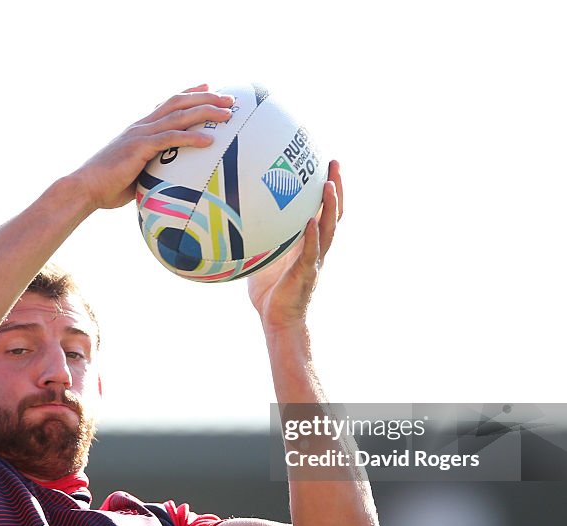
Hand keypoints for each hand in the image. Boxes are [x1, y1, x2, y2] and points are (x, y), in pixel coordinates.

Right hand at [71, 84, 235, 209]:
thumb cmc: (107, 186)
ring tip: (228, 114)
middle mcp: (141, 126)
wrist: (84, 188)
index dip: (189, 93)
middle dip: (206, 98)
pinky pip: (171, 140)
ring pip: (178, 116)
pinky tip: (210, 141)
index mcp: (139, 129)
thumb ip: (151, 169)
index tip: (209, 87)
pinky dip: (191, 138)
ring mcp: (140, 134)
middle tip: (229, 98)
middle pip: (178, 103)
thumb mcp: (134, 173)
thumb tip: (168, 181)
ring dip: (206, 113)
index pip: (167, 103)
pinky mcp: (139, 148)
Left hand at [248, 160, 341, 331]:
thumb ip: (255, 239)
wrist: (278, 322)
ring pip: (329, 229)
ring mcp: (314, 261)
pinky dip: (311, 236)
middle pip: (333, 213)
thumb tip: (230, 218)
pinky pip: (311, 252)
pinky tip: (309, 221)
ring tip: (329, 184)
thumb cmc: (269, 293)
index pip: (322, 211)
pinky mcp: (306, 274)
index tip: (324, 165)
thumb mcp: (260, 258)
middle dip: (337, 188)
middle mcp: (317, 249)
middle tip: (334, 163)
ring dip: (330, 207)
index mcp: (308, 244)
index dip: (326, 190)